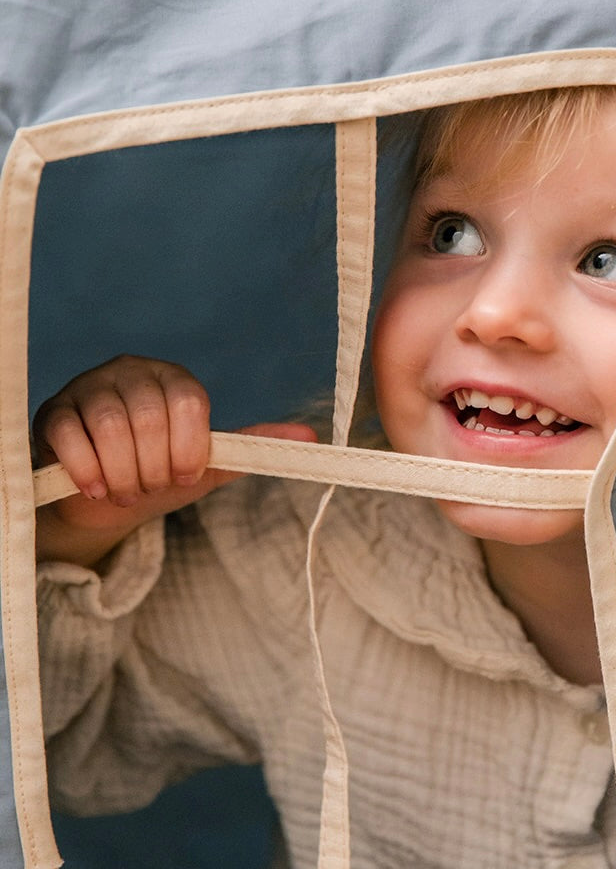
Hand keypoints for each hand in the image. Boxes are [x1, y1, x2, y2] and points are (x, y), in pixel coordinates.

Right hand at [33, 355, 316, 565]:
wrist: (106, 498)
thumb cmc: (162, 472)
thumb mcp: (210, 462)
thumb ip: (254, 446)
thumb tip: (311, 436)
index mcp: (175, 379)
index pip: (189, 403)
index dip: (188, 449)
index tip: (183, 477)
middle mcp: (131, 371)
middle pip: (148, 417)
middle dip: (153, 469)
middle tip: (149, 488)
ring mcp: (87, 387)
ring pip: (109, 427)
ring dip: (122, 474)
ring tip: (125, 491)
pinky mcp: (52, 411)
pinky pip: (69, 437)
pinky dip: (87, 472)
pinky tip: (95, 489)